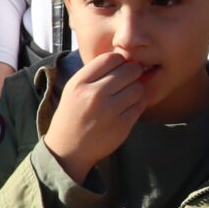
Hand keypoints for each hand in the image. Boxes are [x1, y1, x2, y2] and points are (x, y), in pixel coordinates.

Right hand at [44, 50, 148, 183]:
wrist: (68, 149)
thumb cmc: (72, 116)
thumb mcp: (73, 90)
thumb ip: (95, 74)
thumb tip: (125, 60)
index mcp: (79, 83)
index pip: (111, 58)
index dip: (120, 60)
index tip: (119, 67)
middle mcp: (94, 94)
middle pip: (129, 70)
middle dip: (133, 73)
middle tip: (128, 80)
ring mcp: (109, 111)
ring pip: (138, 87)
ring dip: (136, 90)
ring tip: (126, 96)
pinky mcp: (122, 125)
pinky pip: (140, 105)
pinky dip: (137, 104)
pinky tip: (127, 108)